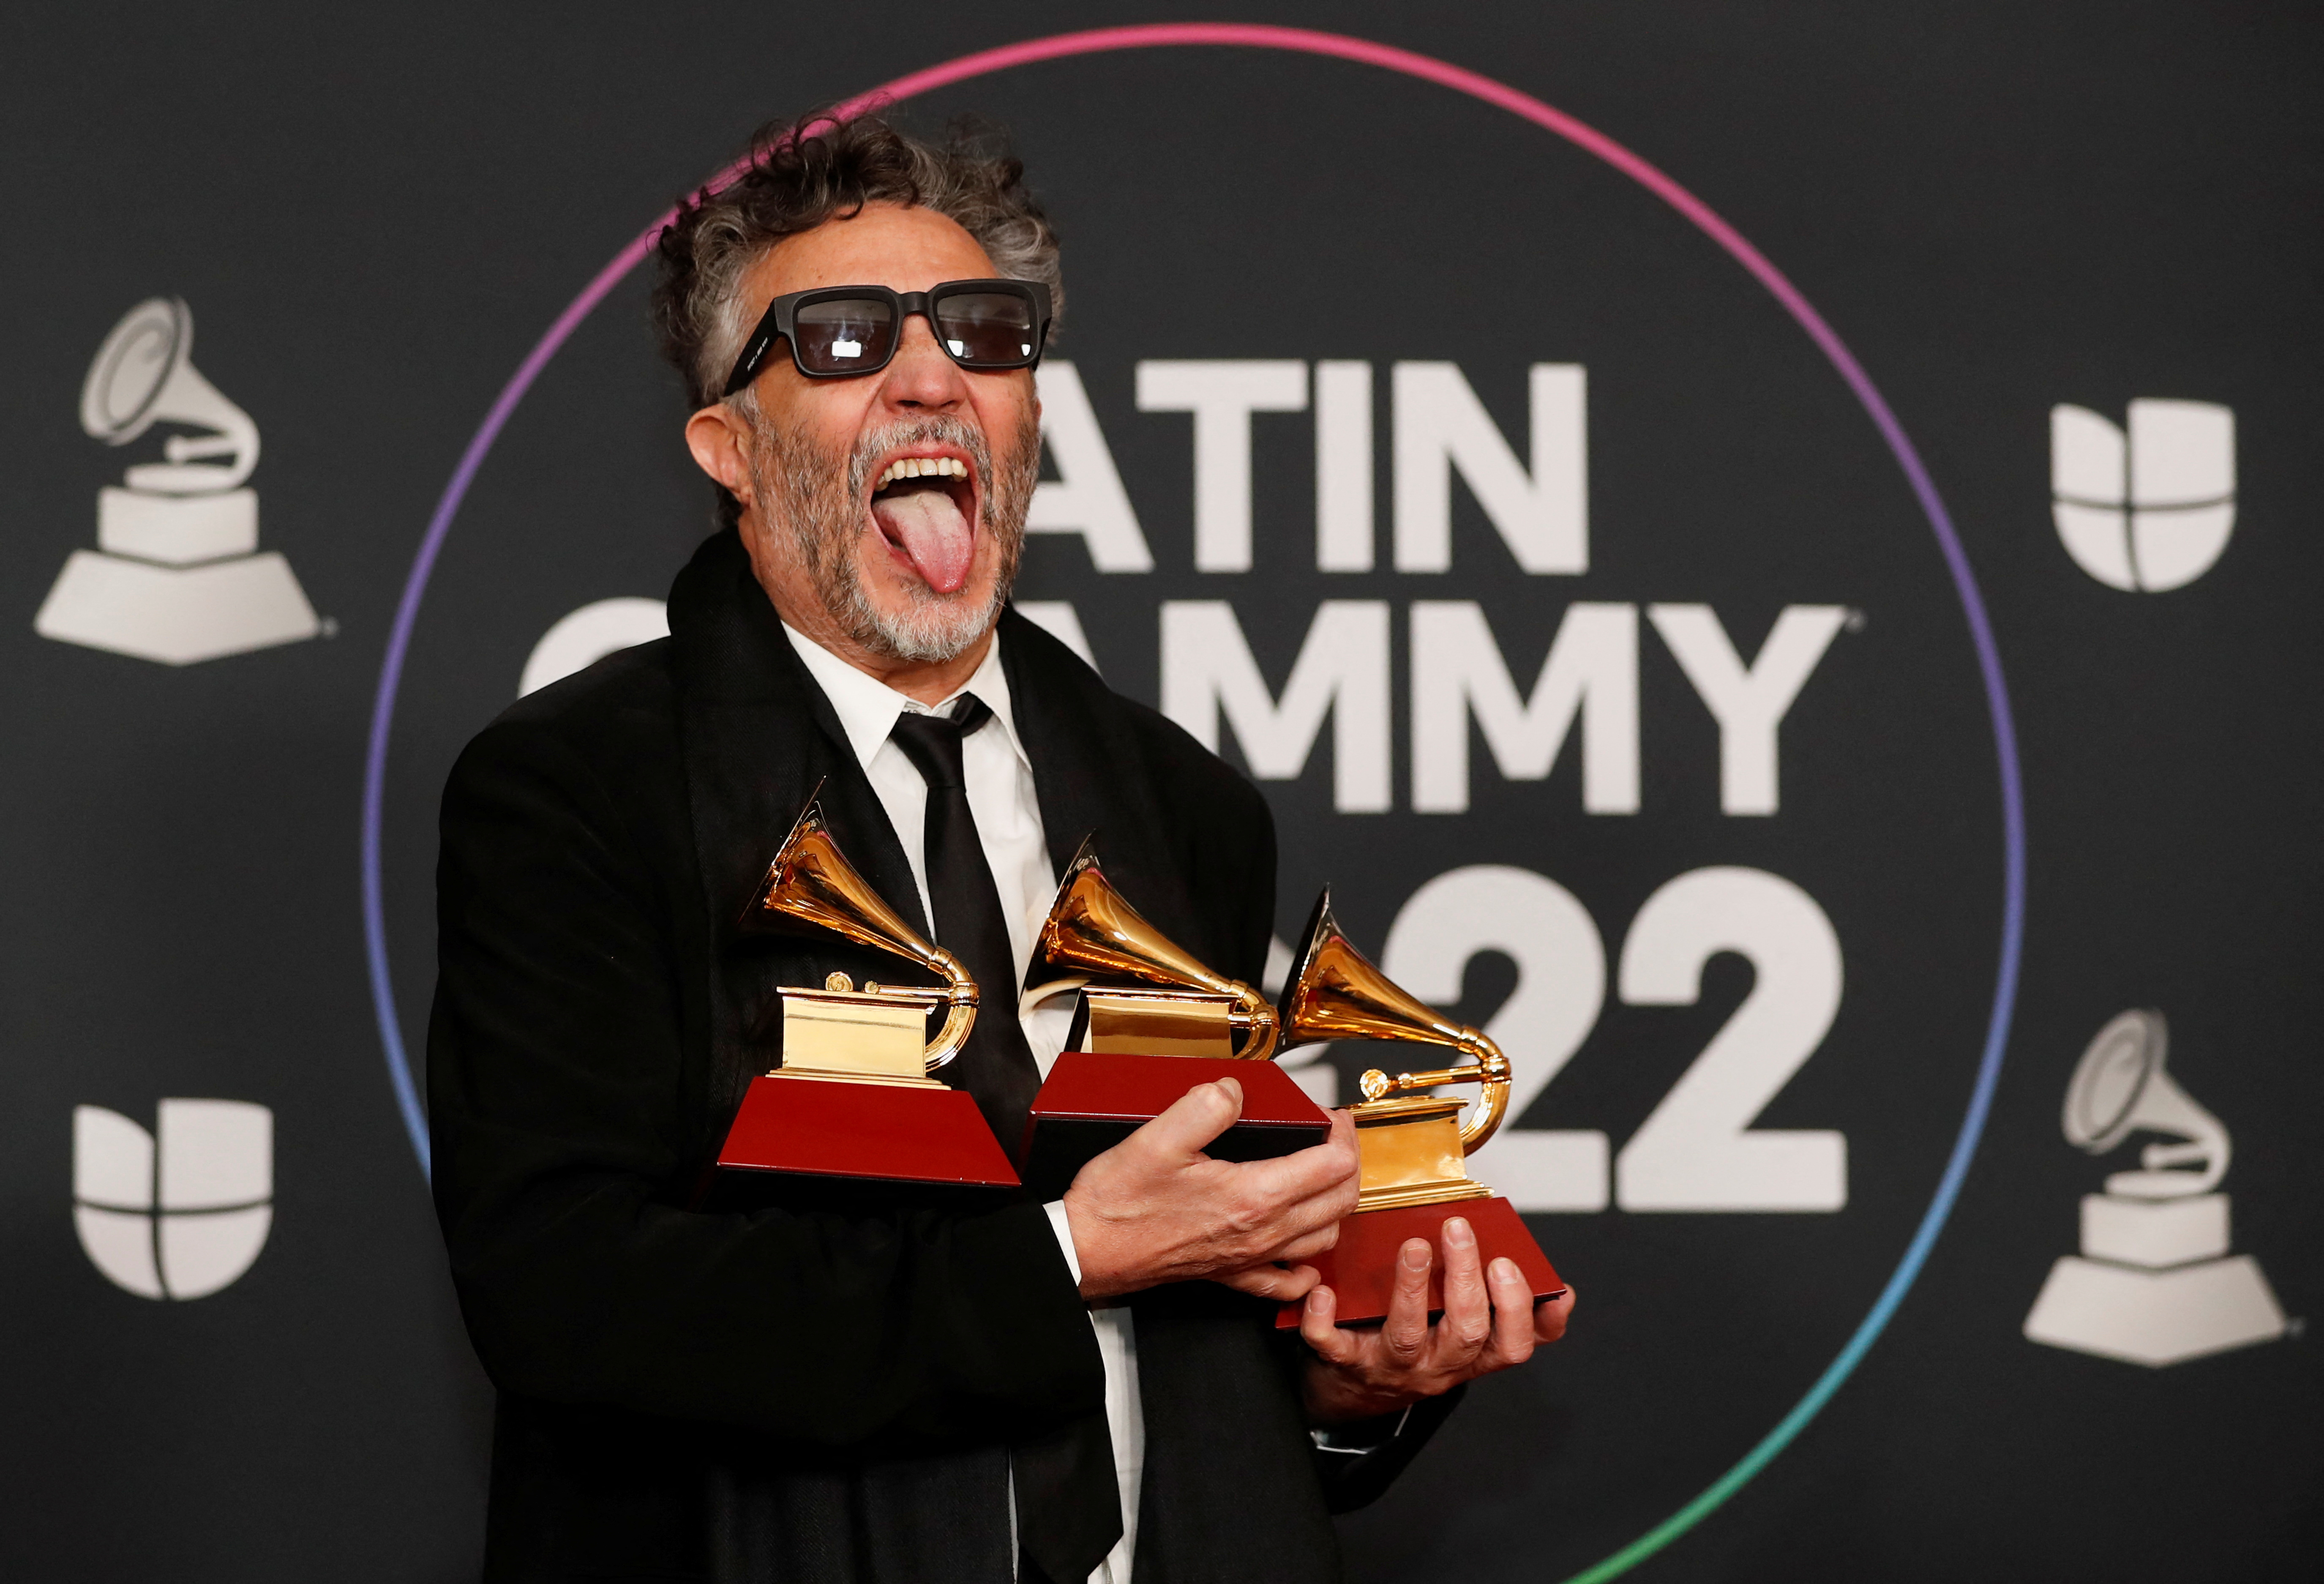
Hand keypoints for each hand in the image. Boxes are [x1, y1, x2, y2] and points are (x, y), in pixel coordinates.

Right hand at [1061, 1078, 1359, 1301]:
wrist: (1088, 1250)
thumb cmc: (1118, 1204)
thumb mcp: (1159, 1136)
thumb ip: (1207, 1104)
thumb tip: (1237, 1091)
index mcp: (1252, 1196)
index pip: (1332, 1165)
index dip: (1343, 1133)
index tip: (1334, 1115)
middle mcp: (1261, 1233)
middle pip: (1340, 1201)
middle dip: (1348, 1162)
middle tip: (1334, 1135)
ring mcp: (1249, 1258)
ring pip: (1324, 1238)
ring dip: (1335, 1205)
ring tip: (1323, 1177)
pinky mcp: (1230, 1275)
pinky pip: (1286, 1281)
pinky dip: (1306, 1267)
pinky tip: (1302, 1253)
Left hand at [1298, 1215, 1574, 1424]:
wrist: (1358, 1390)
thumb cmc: (1420, 1342)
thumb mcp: (1469, 1332)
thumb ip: (1508, 1309)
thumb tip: (1559, 1290)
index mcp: (1472, 1354)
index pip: (1512, 1345)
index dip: (1519, 1311)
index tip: (1509, 1264)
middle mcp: (1438, 1365)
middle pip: (1465, 1333)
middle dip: (1466, 1280)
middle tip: (1459, 1231)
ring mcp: (1392, 1367)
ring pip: (1409, 1335)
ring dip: (1412, 1288)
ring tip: (1413, 1247)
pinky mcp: (1347, 1364)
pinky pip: (1334, 1347)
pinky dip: (1325, 1321)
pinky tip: (1323, 1291)